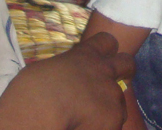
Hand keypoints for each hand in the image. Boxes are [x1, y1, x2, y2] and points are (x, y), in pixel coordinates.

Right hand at [0, 32, 134, 129]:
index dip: (106, 50)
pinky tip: (87, 128)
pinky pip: (114, 124)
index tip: (100, 60)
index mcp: (85, 55)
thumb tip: (67, 80)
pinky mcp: (115, 117)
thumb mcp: (47, 69)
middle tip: (109, 87)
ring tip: (91, 118)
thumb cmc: (34, 88)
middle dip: (124, 72)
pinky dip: (104, 127)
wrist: (43, 110)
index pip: (106, 41)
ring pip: (121, 100)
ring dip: (110, 108)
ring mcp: (112, 93)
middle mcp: (104, 70)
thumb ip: (67, 70)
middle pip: (127, 63)